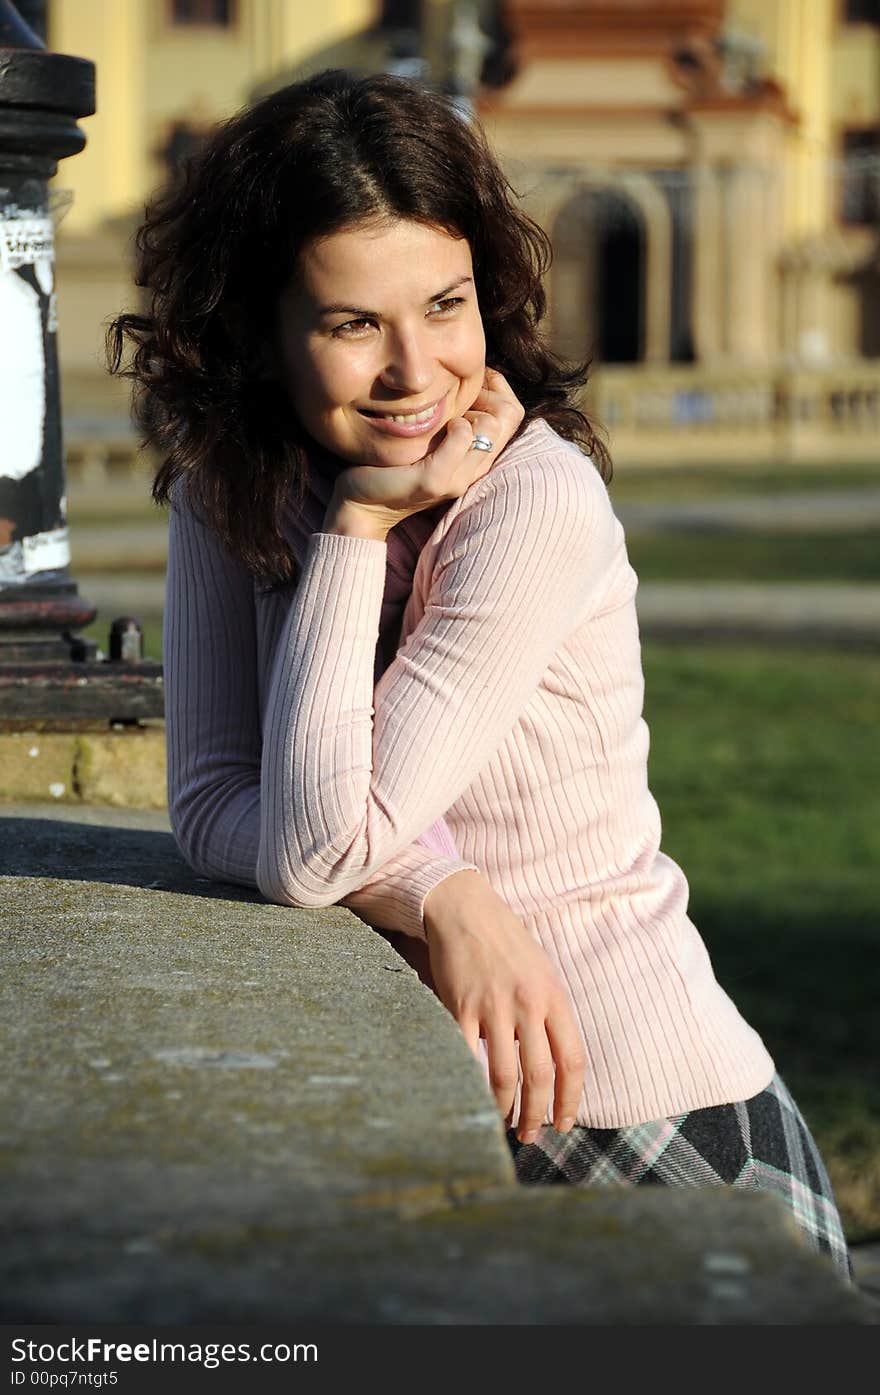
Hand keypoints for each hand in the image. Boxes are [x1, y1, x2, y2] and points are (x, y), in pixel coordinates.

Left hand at [322, 369, 524, 537]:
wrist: (361, 504)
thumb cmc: (390, 465)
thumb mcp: (428, 439)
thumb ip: (450, 421)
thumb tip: (465, 380)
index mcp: (474, 461)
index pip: (513, 414)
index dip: (496, 387)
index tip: (467, 379)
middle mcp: (472, 472)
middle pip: (508, 415)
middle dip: (484, 391)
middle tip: (453, 391)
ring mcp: (457, 479)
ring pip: (491, 424)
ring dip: (467, 408)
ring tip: (442, 414)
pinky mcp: (435, 479)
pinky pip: (462, 435)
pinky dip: (451, 422)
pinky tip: (433, 427)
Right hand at [422, 869, 585, 1141]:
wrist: (465, 908)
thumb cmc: (505, 942)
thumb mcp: (540, 972)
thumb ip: (548, 1014)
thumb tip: (552, 1063)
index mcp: (554, 997)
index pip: (573, 1060)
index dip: (570, 1099)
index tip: (565, 1123)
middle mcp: (529, 1004)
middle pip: (540, 1075)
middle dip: (537, 1113)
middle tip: (530, 1135)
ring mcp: (494, 1006)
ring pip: (505, 1074)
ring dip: (505, 1108)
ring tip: (502, 1124)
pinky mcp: (461, 1007)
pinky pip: (468, 1057)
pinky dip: (471, 1085)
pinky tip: (472, 1099)